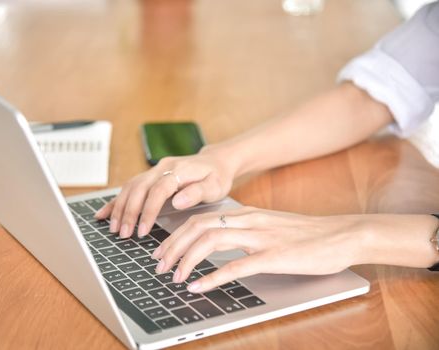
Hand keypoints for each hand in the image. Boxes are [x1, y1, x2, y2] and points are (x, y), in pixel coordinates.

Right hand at [94, 145, 235, 237]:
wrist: (216, 161)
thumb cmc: (217, 176)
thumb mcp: (215, 186)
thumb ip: (197, 193)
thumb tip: (177, 201)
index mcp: (178, 170)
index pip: (158, 190)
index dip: (148, 210)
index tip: (143, 230)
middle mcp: (163, 167)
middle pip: (138, 188)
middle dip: (129, 212)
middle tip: (124, 234)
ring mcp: (154, 171)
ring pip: (130, 187)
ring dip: (120, 208)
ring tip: (115, 229)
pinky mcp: (149, 176)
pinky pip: (128, 187)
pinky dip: (115, 201)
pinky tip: (104, 214)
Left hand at [151, 207, 365, 292]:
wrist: (342, 234)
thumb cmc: (308, 235)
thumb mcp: (269, 227)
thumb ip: (245, 232)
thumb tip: (219, 244)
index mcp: (245, 214)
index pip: (200, 220)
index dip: (175, 235)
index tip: (162, 251)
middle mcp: (248, 221)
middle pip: (197, 228)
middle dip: (172, 247)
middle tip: (158, 266)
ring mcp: (260, 237)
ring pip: (210, 242)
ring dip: (186, 260)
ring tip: (173, 277)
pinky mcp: (273, 256)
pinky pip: (235, 266)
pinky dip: (212, 277)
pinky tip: (199, 286)